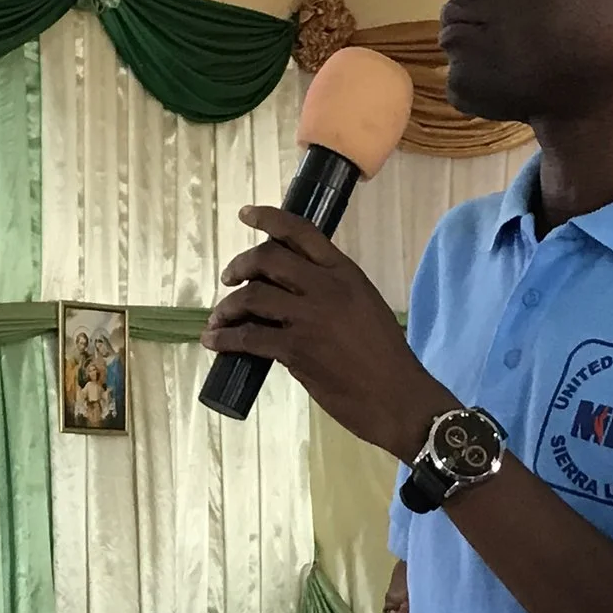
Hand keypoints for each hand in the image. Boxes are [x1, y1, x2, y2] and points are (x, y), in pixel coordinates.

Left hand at [203, 208, 454, 460]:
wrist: (396, 397)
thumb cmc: (386, 356)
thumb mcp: (364, 307)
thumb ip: (331, 293)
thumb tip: (288, 295)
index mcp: (346, 273)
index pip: (302, 232)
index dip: (269, 218)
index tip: (245, 215)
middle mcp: (326, 288)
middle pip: (268, 259)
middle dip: (240, 265)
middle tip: (229, 278)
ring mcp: (309, 318)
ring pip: (252, 297)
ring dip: (227, 306)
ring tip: (219, 317)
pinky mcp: (296, 350)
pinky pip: (249, 337)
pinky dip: (225, 338)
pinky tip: (215, 342)